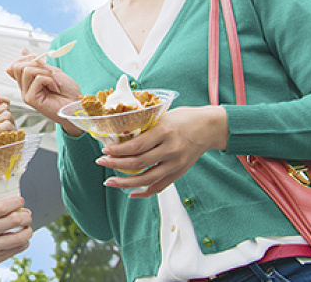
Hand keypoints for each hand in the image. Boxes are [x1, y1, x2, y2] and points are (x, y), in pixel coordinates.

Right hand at [0, 196, 33, 276]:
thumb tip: (20, 209)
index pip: (2, 207)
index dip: (16, 203)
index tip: (20, 201)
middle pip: (14, 220)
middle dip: (26, 217)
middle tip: (27, 216)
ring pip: (19, 237)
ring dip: (28, 231)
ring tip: (27, 229)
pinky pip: (17, 249)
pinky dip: (24, 243)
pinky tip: (21, 240)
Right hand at [6, 48, 81, 134]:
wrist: (76, 105)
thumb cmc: (67, 92)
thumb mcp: (51, 71)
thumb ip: (37, 63)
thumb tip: (24, 51)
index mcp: (28, 82)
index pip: (14, 66)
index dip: (25, 58)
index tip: (39, 60)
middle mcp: (24, 88)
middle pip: (17, 66)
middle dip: (37, 64)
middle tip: (50, 73)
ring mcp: (26, 94)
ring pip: (27, 71)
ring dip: (45, 72)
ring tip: (54, 82)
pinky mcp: (31, 100)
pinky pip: (38, 79)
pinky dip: (50, 80)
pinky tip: (55, 89)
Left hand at [96, 106, 228, 197]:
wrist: (210, 127)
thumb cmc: (182, 118)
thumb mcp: (162, 116)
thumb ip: (144, 127)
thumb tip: (118, 134)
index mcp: (164, 132)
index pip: (137, 145)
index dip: (118, 150)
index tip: (104, 150)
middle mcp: (171, 149)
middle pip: (138, 163)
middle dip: (116, 164)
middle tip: (100, 163)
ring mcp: (176, 164)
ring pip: (147, 179)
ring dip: (125, 183)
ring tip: (109, 182)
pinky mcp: (179, 173)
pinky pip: (159, 187)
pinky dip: (144, 192)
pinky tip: (131, 193)